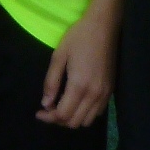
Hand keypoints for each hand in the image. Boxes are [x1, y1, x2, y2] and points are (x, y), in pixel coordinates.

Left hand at [37, 6, 114, 127]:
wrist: (104, 27)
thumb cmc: (78, 37)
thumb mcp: (59, 55)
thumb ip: (51, 81)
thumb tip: (46, 104)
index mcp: (79, 86)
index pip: (63, 115)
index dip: (49, 118)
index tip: (39, 112)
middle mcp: (94, 95)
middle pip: (74, 122)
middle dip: (58, 120)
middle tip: (47, 109)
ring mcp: (104, 94)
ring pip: (86, 121)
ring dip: (72, 119)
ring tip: (61, 106)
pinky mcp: (110, 91)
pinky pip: (97, 113)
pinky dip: (84, 114)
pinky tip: (76, 102)